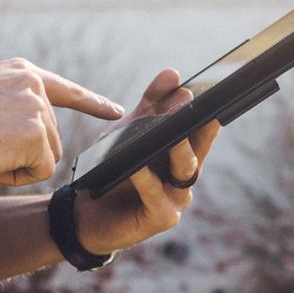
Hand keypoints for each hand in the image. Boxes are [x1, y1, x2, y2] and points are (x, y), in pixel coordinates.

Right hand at [0, 59, 123, 187]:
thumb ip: (11, 105)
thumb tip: (36, 134)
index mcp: (19, 71)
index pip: (66, 89)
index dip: (92, 104)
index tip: (115, 112)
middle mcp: (33, 83)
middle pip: (51, 137)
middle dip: (22, 154)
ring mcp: (36, 107)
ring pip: (47, 156)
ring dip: (16, 166)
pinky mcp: (35, 134)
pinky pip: (40, 171)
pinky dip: (15, 178)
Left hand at [73, 68, 220, 255]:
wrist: (88, 212)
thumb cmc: (115, 169)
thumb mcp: (130, 131)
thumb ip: (151, 104)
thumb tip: (173, 73)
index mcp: (183, 152)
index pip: (200, 125)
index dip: (202, 106)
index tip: (205, 85)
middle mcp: (185, 175)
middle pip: (200, 145)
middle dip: (198, 124)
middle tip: (193, 102)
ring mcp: (176, 198)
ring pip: (185, 170)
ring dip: (179, 150)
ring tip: (171, 135)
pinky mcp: (160, 218)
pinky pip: (156, 197)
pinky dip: (147, 181)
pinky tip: (137, 167)